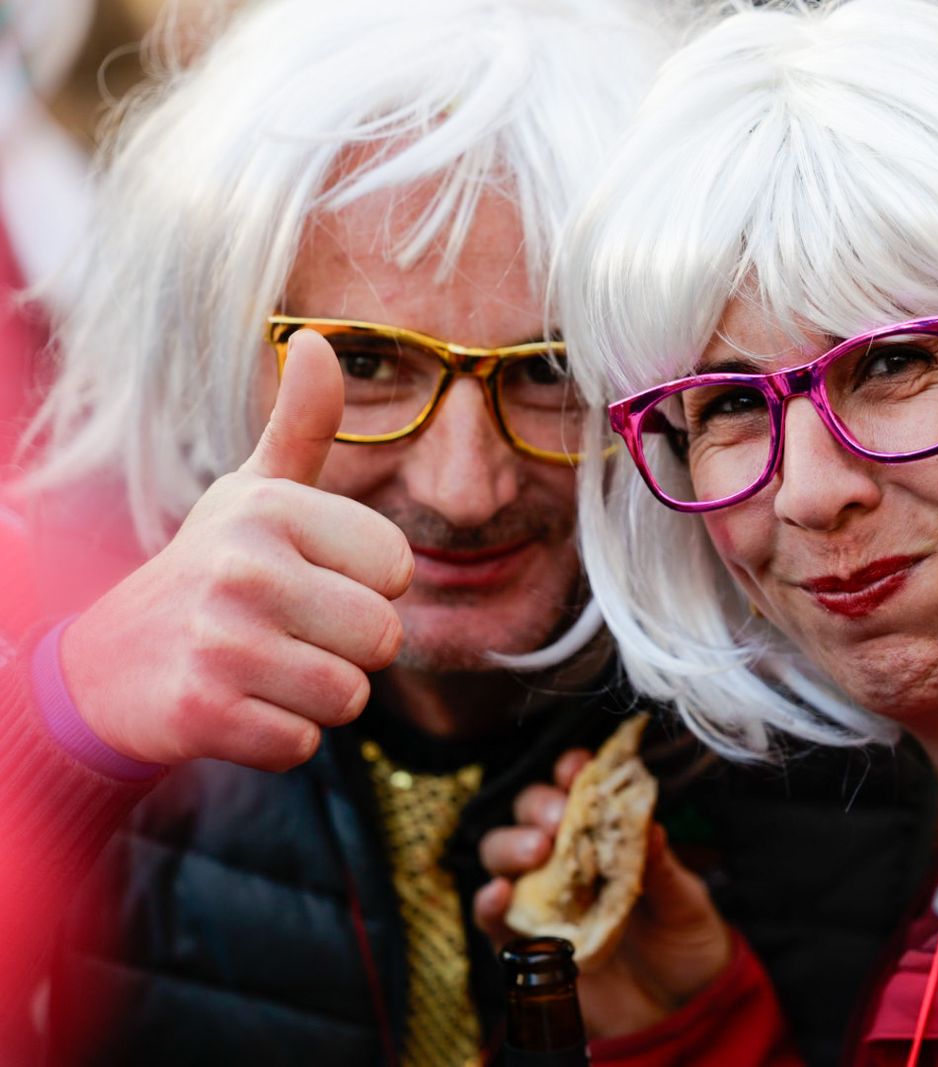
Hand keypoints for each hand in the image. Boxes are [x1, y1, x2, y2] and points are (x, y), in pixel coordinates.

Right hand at [60, 330, 412, 770]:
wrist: (108, 663)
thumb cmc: (211, 569)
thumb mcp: (253, 492)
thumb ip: (303, 425)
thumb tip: (319, 340)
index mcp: (270, 508)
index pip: (399, 569)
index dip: (366, 586)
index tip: (309, 579)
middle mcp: (244, 567)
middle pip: (384, 637)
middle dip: (347, 649)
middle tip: (285, 634)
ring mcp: (220, 641)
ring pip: (350, 696)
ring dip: (317, 697)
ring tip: (263, 669)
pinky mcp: (203, 712)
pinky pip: (304, 743)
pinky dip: (280, 737)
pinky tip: (237, 707)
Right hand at [475, 750, 734, 1039]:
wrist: (681, 1009)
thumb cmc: (685, 942)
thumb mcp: (685, 902)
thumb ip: (663, 867)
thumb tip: (650, 821)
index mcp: (606, 836)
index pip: (580, 790)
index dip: (573, 772)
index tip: (579, 767)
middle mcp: (567, 860)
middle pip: (531, 815)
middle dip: (538, 806)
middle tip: (559, 818)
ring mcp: (543, 900)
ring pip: (503, 857)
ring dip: (511, 846)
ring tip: (536, 851)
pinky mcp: (526, 945)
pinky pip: (494, 920)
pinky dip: (488, 903)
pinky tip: (498, 893)